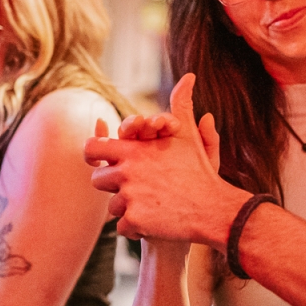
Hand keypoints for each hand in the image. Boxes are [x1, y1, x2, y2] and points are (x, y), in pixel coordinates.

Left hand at [84, 74, 237, 245]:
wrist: (213, 209)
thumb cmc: (200, 171)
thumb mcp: (189, 136)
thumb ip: (182, 105)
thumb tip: (189, 76)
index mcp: (134, 150)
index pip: (92, 147)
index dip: (93, 154)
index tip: (99, 160)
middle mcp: (127, 171)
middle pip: (98, 180)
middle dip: (112, 186)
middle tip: (133, 190)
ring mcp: (129, 197)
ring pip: (110, 207)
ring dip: (125, 209)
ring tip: (149, 208)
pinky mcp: (134, 221)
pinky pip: (121, 228)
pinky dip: (134, 229)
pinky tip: (151, 226)